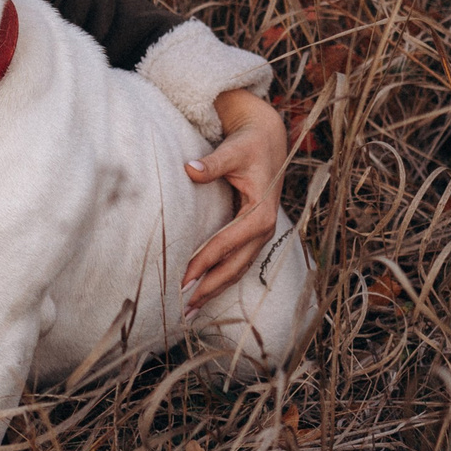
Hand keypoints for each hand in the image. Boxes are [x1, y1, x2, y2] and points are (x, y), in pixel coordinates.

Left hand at [182, 88, 289, 310]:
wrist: (268, 139)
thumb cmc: (249, 144)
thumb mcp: (234, 149)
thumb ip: (213, 162)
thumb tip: (190, 168)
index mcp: (261, 213)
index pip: (226, 244)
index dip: (203, 262)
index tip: (182, 279)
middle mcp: (264, 229)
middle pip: (234, 266)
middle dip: (209, 288)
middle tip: (182, 308)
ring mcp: (260, 235)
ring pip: (237, 270)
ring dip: (214, 290)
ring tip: (189, 311)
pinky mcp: (253, 235)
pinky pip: (237, 262)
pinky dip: (220, 278)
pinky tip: (202, 292)